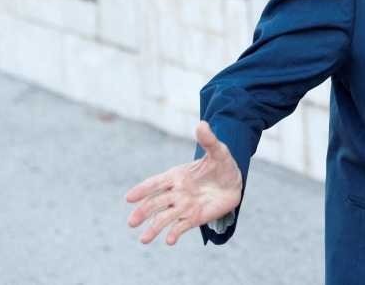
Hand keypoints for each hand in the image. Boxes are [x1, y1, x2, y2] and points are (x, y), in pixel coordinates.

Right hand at [125, 121, 242, 244]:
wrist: (235, 183)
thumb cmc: (223, 165)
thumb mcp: (219, 152)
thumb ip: (209, 141)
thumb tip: (202, 124)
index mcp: (177, 175)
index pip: (156, 183)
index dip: (143, 190)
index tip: (129, 198)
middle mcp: (176, 192)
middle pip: (155, 203)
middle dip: (142, 212)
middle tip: (131, 222)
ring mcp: (183, 206)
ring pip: (164, 218)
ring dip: (153, 229)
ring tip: (144, 240)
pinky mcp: (192, 218)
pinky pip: (180, 227)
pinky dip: (173, 234)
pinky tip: (169, 241)